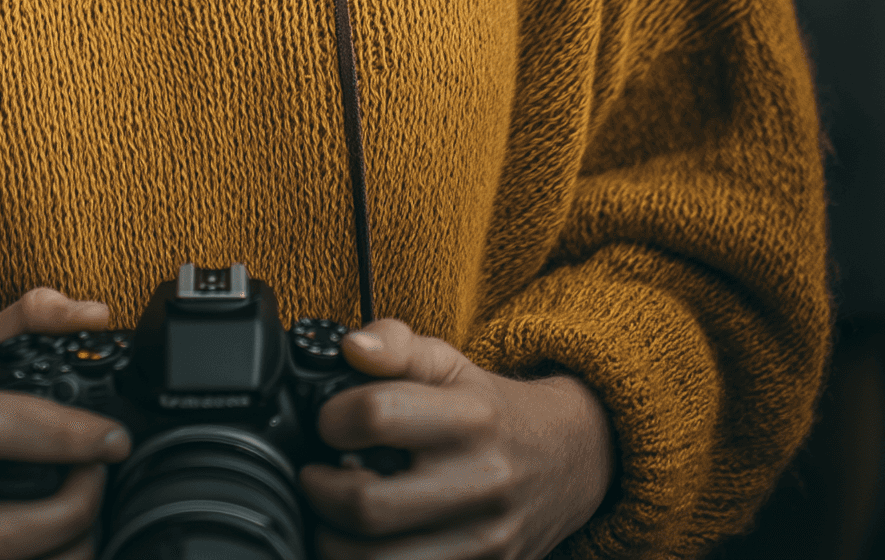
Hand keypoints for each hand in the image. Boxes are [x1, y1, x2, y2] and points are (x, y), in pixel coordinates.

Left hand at [302, 320, 613, 559]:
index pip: (376, 415)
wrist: (569, 460)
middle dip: (319, 491)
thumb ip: (396, 344)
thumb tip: (351, 346)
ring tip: (333, 520)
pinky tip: (366, 544)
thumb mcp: (450, 363)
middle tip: (315, 477)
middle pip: (368, 505)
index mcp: (469, 419)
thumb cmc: (492, 410)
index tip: (327, 423)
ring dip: (335, 544)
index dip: (332, 418)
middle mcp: (480, 484)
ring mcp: (484, 542)